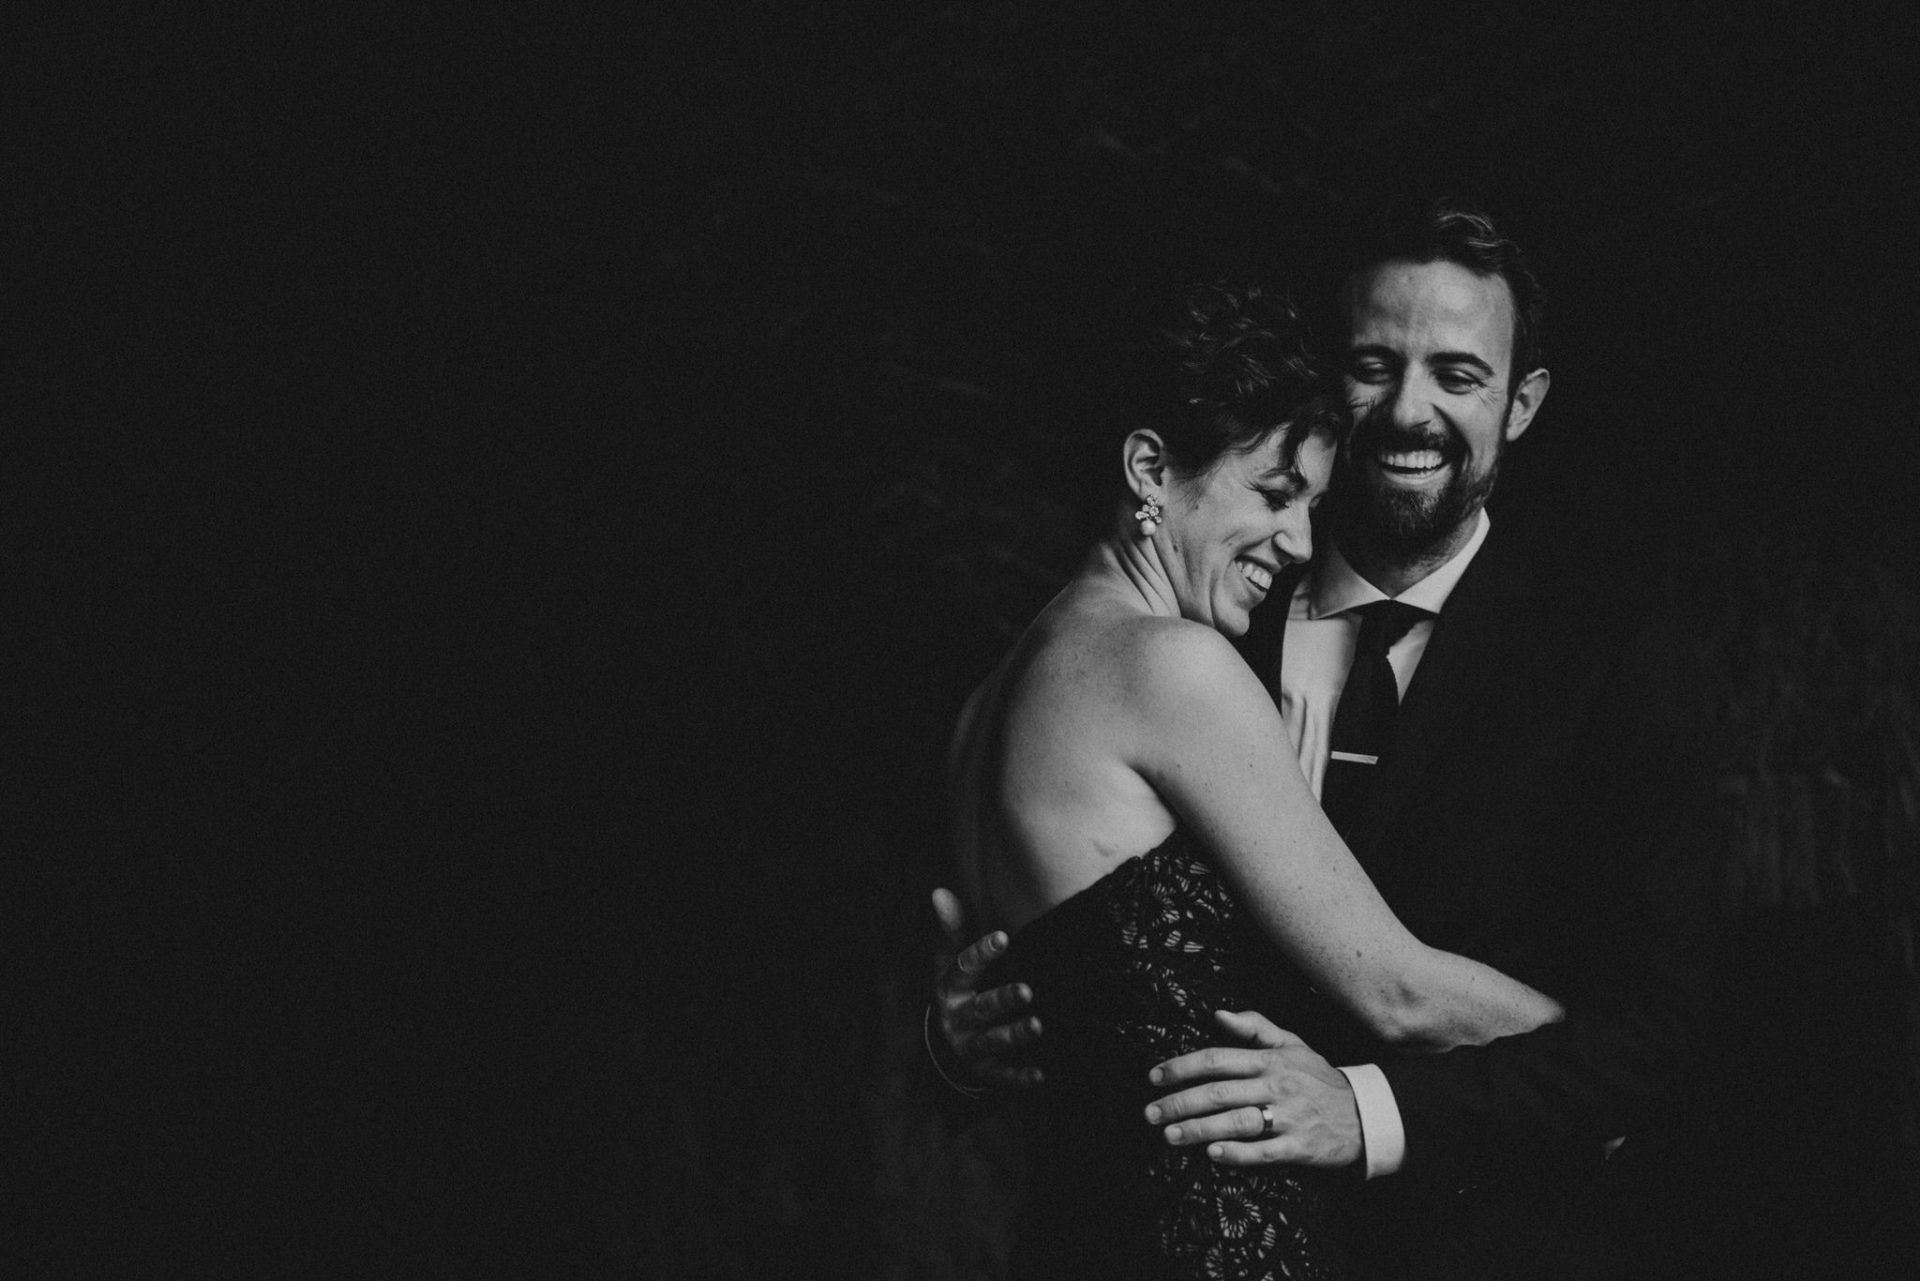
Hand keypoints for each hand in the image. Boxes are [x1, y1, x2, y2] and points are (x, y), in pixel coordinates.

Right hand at [931, 888, 1042, 1087]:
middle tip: (1027, 990)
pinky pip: (1002, 1075)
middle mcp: (959, 1016)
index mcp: (951, 986)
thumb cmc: (957, 991)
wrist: (944, 1047)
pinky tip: (1040, 1074)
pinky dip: (1020, 1077)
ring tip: (1037, 1026)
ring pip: (993, 1040)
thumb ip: (953, 929)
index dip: (982, 952)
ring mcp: (970, 1045)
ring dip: (1015, 1034)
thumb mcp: (950, 962)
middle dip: (1003, 999)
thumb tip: (939, 891)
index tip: (1003, 937)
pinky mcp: (984, 1071)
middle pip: (981, 1007)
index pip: (964, 967)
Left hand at [1144, 1010, 1360, 1167]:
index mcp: (1270, 1060)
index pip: (1217, 1059)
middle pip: (1219, 1093)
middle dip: (1179, 1102)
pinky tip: (1213, 1154)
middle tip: (1151, 1112)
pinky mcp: (1299, 1147)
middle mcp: (1276, 1086)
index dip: (1182, 1067)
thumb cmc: (1319, 1079)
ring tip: (1170, 1135)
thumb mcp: (1292, 1044)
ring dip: (1199, 1129)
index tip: (1155, 1076)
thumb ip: (1254, 1027)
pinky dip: (1237, 1153)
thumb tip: (1218, 1014)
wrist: (1365, 1113)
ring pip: (1236, 1122)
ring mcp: (1288, 1117)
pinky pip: (1263, 1151)